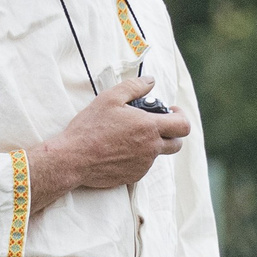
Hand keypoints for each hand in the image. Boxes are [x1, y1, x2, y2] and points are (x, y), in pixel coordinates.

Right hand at [28, 78, 190, 208]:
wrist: (73, 158)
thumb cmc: (90, 128)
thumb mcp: (109, 99)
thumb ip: (133, 87)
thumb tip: (151, 81)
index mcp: (149, 128)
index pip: (183, 126)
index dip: (181, 117)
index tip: (172, 112)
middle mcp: (151, 148)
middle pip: (177, 143)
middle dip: (171, 133)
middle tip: (155, 125)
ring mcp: (144, 164)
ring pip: (158, 154)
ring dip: (151, 144)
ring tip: (128, 135)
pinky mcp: (135, 176)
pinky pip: (143, 165)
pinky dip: (137, 156)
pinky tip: (118, 149)